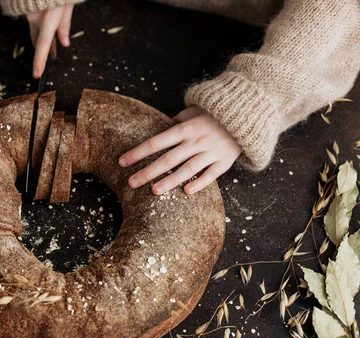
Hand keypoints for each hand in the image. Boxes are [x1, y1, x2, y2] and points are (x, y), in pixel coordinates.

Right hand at [26, 4, 73, 78]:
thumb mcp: (67, 5)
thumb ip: (65, 23)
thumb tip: (65, 43)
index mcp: (48, 18)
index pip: (43, 44)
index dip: (39, 61)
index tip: (36, 75)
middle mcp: (35, 18)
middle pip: (36, 40)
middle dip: (42, 48)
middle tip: (49, 53)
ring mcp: (27, 13)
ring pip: (34, 29)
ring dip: (41, 31)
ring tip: (51, 23)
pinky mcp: (24, 8)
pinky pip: (31, 20)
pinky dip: (38, 21)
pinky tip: (45, 14)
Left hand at [118, 106, 241, 194]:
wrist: (248, 111)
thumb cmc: (216, 112)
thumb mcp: (194, 111)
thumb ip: (177, 120)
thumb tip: (161, 127)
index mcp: (184, 128)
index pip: (155, 143)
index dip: (137, 153)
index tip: (122, 162)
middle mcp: (195, 141)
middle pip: (167, 159)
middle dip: (147, 172)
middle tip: (130, 183)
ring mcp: (210, 151)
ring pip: (186, 170)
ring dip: (169, 181)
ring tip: (153, 191)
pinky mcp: (225, 161)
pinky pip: (211, 175)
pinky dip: (199, 183)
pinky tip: (187, 192)